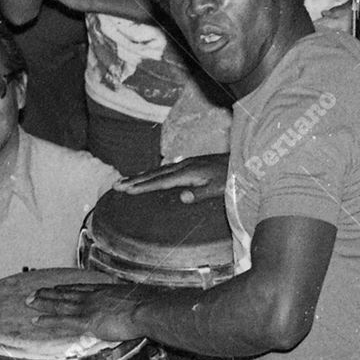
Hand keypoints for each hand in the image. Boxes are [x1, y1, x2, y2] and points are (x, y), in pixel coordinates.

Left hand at [26, 281, 146, 341]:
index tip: (57, 287)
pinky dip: (48, 320)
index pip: (81, 289)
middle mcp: (94, 296)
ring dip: (43, 303)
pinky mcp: (87, 320)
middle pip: (67, 294)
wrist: (148, 309)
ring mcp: (89, 307)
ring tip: (29, 301)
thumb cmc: (148, 305)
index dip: (67, 289)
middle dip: (49, 294)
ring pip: (60, 304)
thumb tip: (132, 307)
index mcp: (106, 291)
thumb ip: (129, 303)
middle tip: (34, 292)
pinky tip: (36, 321)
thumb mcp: (138, 299)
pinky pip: (62, 321)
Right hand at [114, 153, 228, 203]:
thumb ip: (201, 194)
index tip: (126, 190)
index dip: (142, 186)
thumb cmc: (232, 178)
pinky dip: (152, 173)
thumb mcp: (219, 189)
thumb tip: (182, 198)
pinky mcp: (190, 164)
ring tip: (124, 181)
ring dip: (140, 176)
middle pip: (154, 174)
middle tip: (115, 185)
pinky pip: (165, 169)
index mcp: (188, 173)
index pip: (160, 182)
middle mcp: (184, 166)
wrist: (243, 161)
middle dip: (134, 180)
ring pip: (158, 170)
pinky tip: (148, 175)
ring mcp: (186, 164)